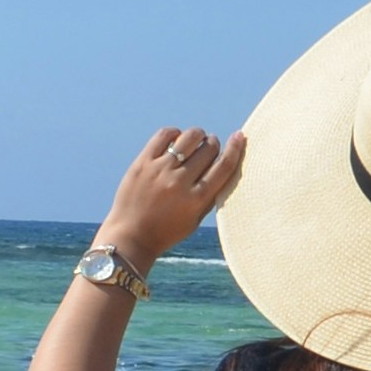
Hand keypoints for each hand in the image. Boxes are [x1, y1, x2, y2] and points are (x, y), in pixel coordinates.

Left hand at [101, 126, 245, 261]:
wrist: (130, 236)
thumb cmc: (166, 231)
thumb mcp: (195, 220)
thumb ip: (210, 195)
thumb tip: (223, 164)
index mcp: (197, 199)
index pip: (224, 166)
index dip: (235, 148)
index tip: (239, 137)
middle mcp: (180, 182)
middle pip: (208, 149)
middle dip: (213, 145)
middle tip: (209, 148)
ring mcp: (160, 171)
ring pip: (190, 137)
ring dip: (197, 136)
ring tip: (195, 141)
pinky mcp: (143, 163)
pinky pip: (165, 135)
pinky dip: (175, 134)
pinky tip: (176, 140)